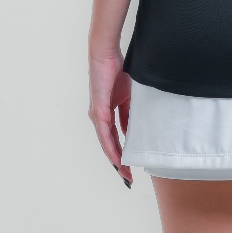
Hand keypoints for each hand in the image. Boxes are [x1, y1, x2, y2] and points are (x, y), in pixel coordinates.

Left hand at [88, 50, 132, 186]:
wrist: (106, 55)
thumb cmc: (117, 70)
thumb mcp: (128, 95)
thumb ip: (129, 112)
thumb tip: (133, 128)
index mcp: (107, 112)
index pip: (114, 137)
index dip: (122, 152)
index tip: (130, 165)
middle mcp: (99, 117)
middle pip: (109, 145)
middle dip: (119, 162)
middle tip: (128, 177)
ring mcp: (97, 114)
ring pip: (106, 143)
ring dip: (115, 159)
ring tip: (124, 172)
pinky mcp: (98, 110)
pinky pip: (105, 133)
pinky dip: (110, 147)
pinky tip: (116, 157)